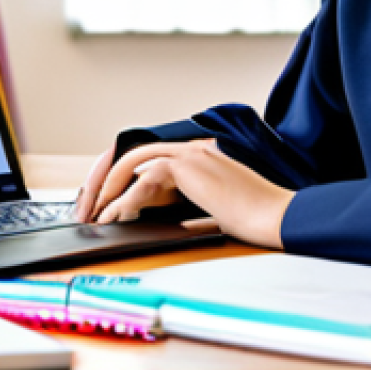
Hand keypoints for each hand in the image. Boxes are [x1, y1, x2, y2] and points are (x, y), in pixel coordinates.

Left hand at [87, 139, 294, 248]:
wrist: (277, 217)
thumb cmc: (254, 219)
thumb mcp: (211, 210)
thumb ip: (183, 207)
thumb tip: (153, 220)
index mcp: (198, 158)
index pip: (149, 161)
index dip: (124, 180)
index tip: (107, 203)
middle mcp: (192, 149)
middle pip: (135, 155)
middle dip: (109, 180)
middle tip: (92, 207)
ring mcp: (191, 153)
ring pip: (136, 162)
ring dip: (112, 189)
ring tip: (99, 214)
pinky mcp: (190, 164)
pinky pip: (146, 178)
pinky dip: (127, 198)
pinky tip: (117, 216)